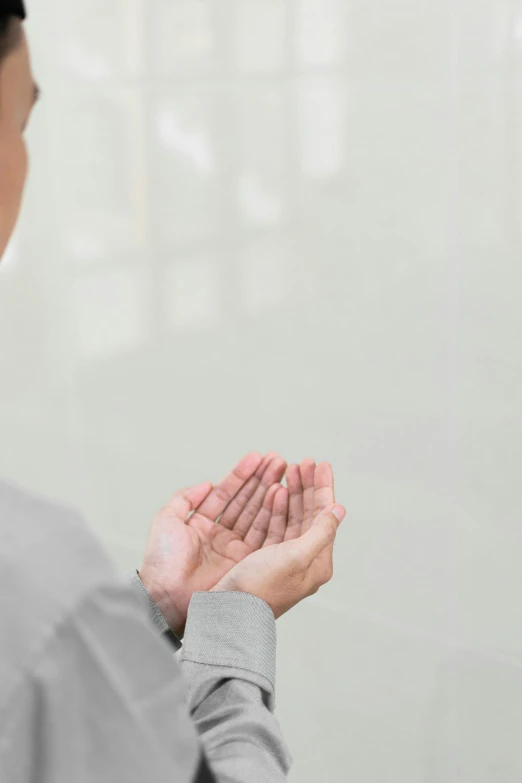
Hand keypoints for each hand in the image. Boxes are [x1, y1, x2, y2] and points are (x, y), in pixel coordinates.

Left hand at [138, 451, 290, 636]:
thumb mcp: (167, 520)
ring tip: (283, 471)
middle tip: (277, 460)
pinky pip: (262, 533)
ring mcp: (235, 548)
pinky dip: (272, 513)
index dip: (241, 475)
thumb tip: (207, 483)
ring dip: (270, 491)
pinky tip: (280, 493)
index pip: (226, 493)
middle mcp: (221, 534)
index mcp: (202, 524)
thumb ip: (185, 498)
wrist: (166, 595)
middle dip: (262, 479)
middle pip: (246, 501)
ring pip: (257, 513)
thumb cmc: (162, 561)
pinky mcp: (245, 561)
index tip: (257, 457)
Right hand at [210, 462, 345, 620]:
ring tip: (288, 472)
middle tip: (303, 463)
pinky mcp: (264, 558)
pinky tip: (275, 492)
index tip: (321, 465)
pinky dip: (276, 507)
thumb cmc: (261, 588)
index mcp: (317, 562)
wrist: (229, 611)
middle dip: (307, 486)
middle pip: (309, 514)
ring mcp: (283, 558)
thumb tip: (339, 510)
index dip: (323, 488)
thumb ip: (321, 531)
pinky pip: (275, 525)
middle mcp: (303, 560)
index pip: (325, 516)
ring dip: (292, 493)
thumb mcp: (297, 556)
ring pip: (292, 517)